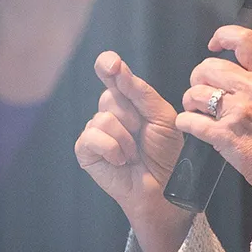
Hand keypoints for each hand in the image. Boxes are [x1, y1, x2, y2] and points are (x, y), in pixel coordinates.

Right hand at [75, 51, 193, 251]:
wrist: (163, 187)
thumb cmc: (166, 153)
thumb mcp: (161, 116)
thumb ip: (140, 92)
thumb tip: (117, 68)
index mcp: (128, 99)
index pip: (112, 73)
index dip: (108, 65)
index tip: (111, 64)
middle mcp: (109, 111)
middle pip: (110, 96)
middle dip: (132, 115)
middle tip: (142, 134)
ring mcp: (95, 130)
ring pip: (103, 118)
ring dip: (125, 138)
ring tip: (134, 153)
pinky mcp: (85, 150)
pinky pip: (93, 137)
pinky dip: (112, 149)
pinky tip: (121, 160)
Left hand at [178, 25, 251, 198]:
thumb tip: (237, 73)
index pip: (245, 40)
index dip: (223, 36)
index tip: (214, 44)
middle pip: (209, 67)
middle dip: (199, 78)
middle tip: (203, 90)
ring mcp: (237, 111)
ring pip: (195, 92)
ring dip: (191, 101)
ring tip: (196, 109)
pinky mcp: (224, 136)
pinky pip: (190, 121)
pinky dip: (186, 122)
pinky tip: (191, 125)